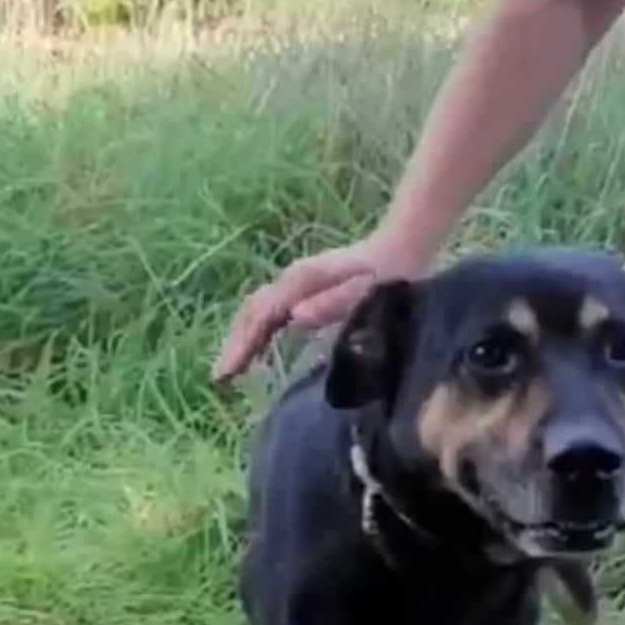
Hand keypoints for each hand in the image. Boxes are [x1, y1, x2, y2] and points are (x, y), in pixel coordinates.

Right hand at [211, 227, 433, 384]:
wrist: (404, 246)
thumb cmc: (391, 273)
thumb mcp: (370, 291)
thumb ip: (334, 303)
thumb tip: (294, 318)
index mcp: (304, 281)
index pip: (263, 316)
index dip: (243, 345)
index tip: (226, 374)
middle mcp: (295, 279)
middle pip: (254, 311)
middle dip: (236, 343)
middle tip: (220, 377)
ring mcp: (300, 281)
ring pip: (260, 309)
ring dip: (244, 336)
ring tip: (232, 368)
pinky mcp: (308, 287)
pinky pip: (274, 310)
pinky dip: (260, 330)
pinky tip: (260, 349)